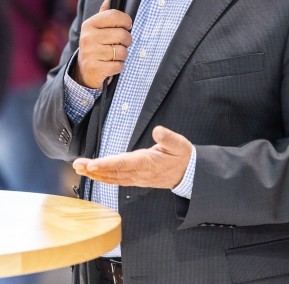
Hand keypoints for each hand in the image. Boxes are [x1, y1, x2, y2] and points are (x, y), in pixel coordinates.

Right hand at [72, 0, 132, 87]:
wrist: (83, 71)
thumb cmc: (96, 46)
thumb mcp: (96, 28)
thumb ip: (104, 13)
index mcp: (89, 24)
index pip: (115, 16)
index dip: (126, 21)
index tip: (127, 26)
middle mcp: (88, 37)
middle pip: (122, 35)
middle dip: (127, 41)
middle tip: (121, 44)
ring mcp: (90, 54)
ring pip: (122, 52)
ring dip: (123, 55)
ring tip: (114, 55)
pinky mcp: (95, 69)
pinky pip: (118, 66)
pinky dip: (119, 67)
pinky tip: (111, 65)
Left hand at [73, 126, 192, 188]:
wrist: (189, 174)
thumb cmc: (183, 157)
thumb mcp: (180, 144)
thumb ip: (168, 138)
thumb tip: (158, 131)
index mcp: (147, 163)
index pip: (123, 164)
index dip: (106, 164)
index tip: (91, 164)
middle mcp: (139, 173)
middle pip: (113, 173)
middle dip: (93, 169)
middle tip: (77, 164)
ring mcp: (137, 178)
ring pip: (112, 178)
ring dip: (95, 174)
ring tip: (80, 168)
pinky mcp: (136, 179)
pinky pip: (116, 180)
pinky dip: (103, 177)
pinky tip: (94, 174)